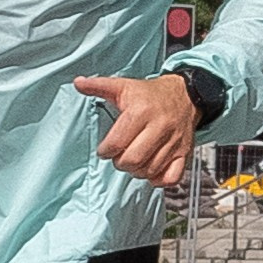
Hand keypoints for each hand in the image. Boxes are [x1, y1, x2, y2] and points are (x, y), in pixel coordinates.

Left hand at [75, 72, 202, 187]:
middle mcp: (159, 127)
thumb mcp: (124, 86)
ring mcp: (174, 141)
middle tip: (119, 155)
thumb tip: (77, 83)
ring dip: (137, 171)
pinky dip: (159, 179)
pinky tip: (151, 170)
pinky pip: (172, 177)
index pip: (117, 143)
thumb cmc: (150, 94)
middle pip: (133, 160)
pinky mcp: (185, 152)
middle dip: (120, 162)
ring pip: (150, 170)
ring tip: (134, 160)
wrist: (185, 95)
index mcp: (141, 111)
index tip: (105, 149)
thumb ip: (99, 86)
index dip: (105, 151)